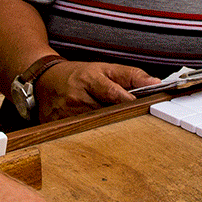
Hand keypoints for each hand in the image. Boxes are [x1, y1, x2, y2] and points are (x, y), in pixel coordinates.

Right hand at [35, 60, 159, 121]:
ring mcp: (65, 113)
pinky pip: (80, 133)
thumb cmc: (78, 74)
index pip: (113, 93)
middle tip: (133, 120)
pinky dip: (91, 132)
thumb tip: (156, 84)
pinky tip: (94, 129)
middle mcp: (76, 97)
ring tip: (111, 122)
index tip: (142, 107)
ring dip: (107, 126)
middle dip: (120, 116)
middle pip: (106, 113)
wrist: (45, 80)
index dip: (129, 101)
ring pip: (95, 126)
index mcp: (89, 80)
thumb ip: (132, 75)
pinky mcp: (57, 125)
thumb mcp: (105, 68)